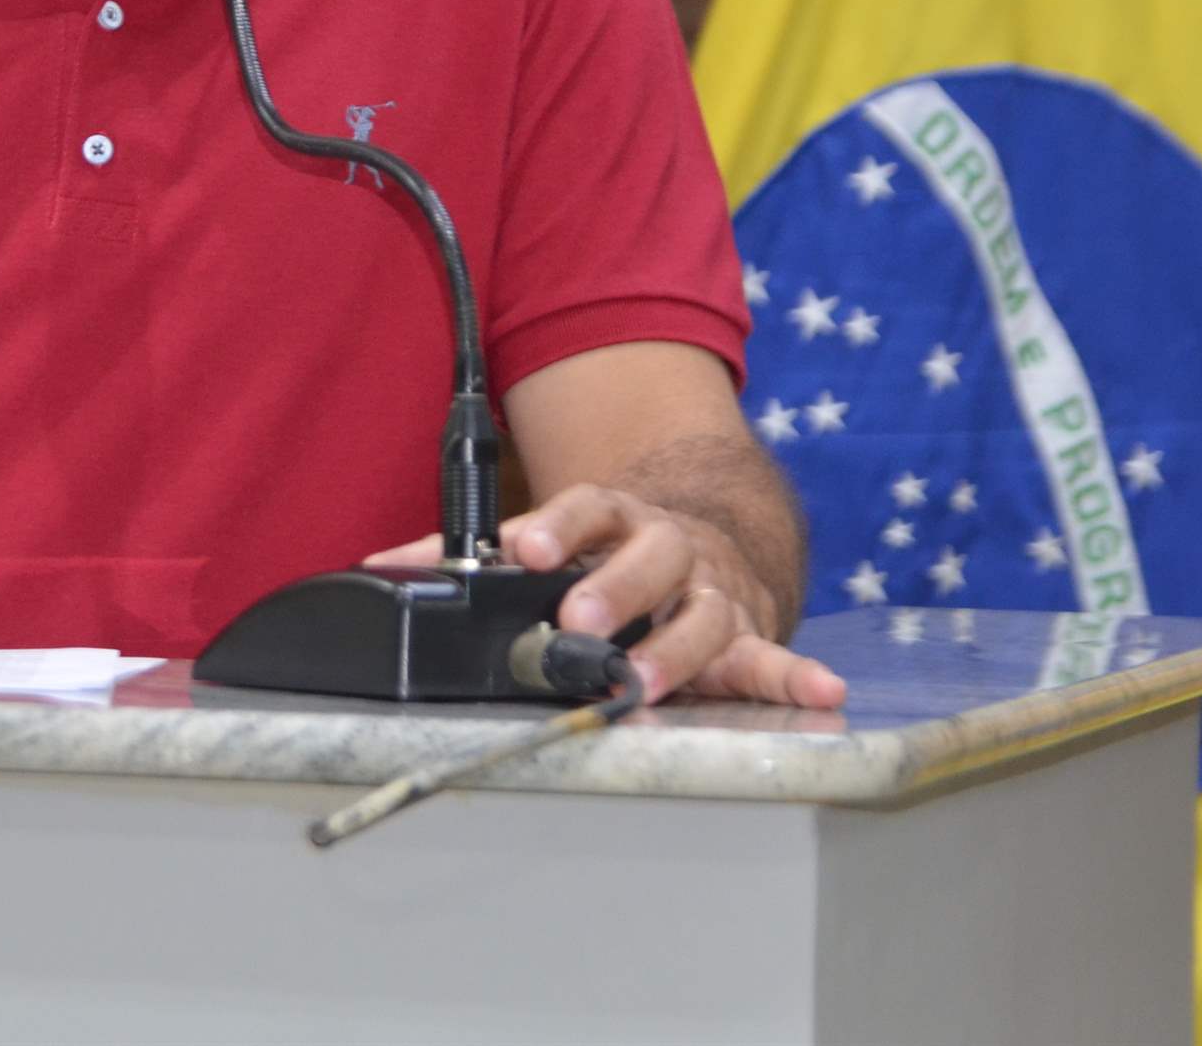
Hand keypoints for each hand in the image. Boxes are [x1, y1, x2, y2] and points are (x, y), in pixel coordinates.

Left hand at [365, 486, 847, 708]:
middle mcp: (666, 546)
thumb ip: (460, 555)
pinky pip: (773, 658)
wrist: (708, 526)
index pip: (584, 508)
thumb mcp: (546, 535)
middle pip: (647, 557)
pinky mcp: (747, 632)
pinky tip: (822, 692)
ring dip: (676, 647)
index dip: (556, 525)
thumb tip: (379, 570)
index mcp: (612, 518)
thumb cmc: (608, 547)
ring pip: (701, 612)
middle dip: (613, 588)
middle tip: (579, 618)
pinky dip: (798, 676)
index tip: (524, 544)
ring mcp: (711, 588)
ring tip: (647, 680)